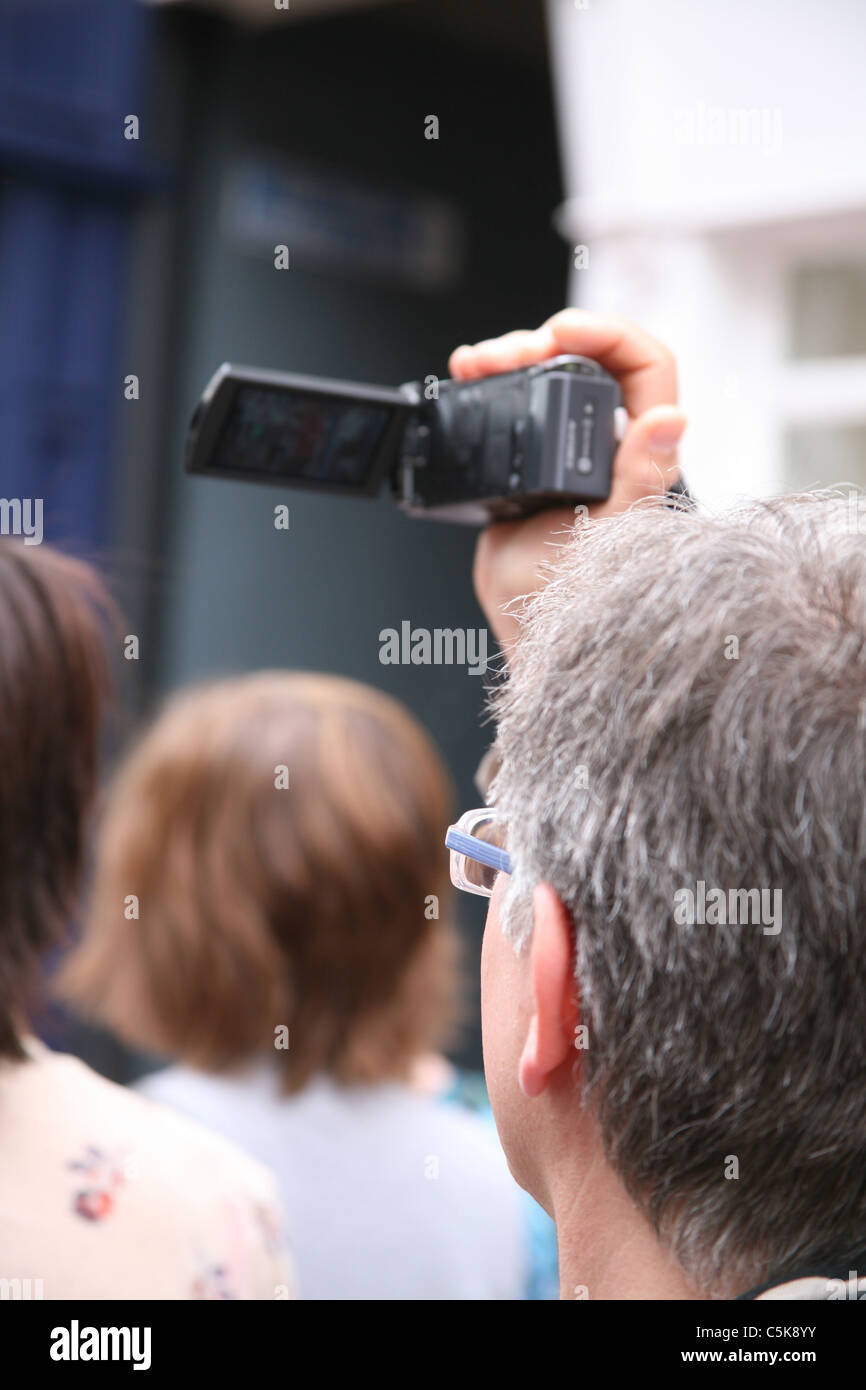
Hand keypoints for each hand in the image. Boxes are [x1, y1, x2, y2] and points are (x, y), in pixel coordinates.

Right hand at [448, 309, 686, 652]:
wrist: (525, 629)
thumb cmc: (576, 599)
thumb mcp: (609, 538)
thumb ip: (639, 479)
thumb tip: (671, 418)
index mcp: (641, 453)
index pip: (647, 366)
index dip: (609, 334)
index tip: (562, 332)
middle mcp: (610, 443)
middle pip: (591, 358)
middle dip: (543, 341)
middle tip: (505, 354)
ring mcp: (569, 447)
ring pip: (551, 374)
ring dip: (512, 356)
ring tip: (474, 363)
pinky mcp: (532, 456)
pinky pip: (518, 402)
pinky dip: (492, 382)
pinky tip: (468, 378)